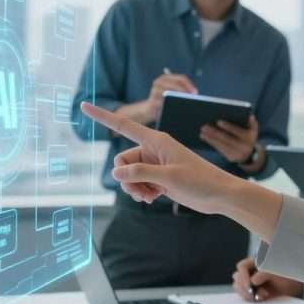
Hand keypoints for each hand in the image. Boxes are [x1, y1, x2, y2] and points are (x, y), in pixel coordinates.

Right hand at [81, 102, 232, 213]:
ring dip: (134, 187)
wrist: (219, 195)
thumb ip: (141, 173)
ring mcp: (155, 163)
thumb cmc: (200, 181)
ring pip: (129, 174)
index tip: (84, 106)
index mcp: (157, 140)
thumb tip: (115, 172)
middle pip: (122, 161)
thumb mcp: (169, 177)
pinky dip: (141, 191)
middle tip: (141, 192)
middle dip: (126, 178)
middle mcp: (153, 149)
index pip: (124, 125)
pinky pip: (138, 182)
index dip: (103, 116)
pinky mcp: (159, 176)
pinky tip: (153, 198)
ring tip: (149, 196)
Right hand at [142, 72, 197, 123]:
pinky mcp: (152, 100)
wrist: (149, 109)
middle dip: (186, 91)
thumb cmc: (165, 100)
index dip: (189, 85)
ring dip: (179, 97)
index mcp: (166, 78)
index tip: (196, 92)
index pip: (181, 78)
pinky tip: (179, 109)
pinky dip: (172, 105)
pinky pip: (164, 102)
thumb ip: (182, 90)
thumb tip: (195, 93)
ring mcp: (155, 90)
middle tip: (193, 97)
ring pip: (170, 92)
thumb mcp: (172, 93)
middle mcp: (159, 81)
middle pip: (176, 84)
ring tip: (187, 102)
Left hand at [200, 116, 260, 165]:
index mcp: (250, 137)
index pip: (238, 131)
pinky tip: (204, 137)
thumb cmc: (248, 135)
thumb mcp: (252, 129)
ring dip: (210, 138)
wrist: (250, 154)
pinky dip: (211, 142)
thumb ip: (251, 122)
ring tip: (201, 132)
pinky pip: (219, 149)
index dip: (228, 127)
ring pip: (221, 145)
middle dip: (215, 132)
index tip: (218, 121)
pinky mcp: (231, 158)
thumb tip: (249, 116)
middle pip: (227, 139)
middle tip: (204, 126)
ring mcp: (238, 154)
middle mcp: (245, 147)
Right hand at [231, 257, 303, 301]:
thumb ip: (265, 273)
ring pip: (239, 288)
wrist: (296, 285)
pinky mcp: (253, 293)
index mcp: (256, 262)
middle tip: (253, 294)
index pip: (242, 267)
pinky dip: (250, 299)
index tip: (250, 286)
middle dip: (243, 287)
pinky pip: (246, 296)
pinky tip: (262, 299)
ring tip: (262, 296)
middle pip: (237, 278)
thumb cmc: (288, 274)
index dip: (243, 276)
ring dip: (247, 294)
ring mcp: (251, 283)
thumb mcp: (278, 272)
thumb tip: (253, 280)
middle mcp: (251, 272)